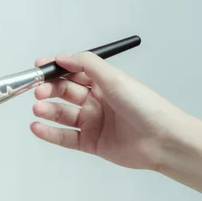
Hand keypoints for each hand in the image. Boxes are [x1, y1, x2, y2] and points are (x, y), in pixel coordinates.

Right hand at [30, 51, 187, 170]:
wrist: (163, 140)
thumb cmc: (146, 107)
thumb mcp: (114, 78)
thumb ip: (86, 65)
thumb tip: (62, 57)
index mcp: (102, 84)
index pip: (72, 73)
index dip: (55, 70)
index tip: (39, 68)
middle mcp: (96, 102)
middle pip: (64, 93)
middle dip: (48, 90)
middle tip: (38, 91)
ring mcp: (92, 123)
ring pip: (61, 115)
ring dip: (47, 110)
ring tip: (38, 109)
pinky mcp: (90, 143)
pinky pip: (64, 137)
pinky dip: (49, 133)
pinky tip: (38, 128)